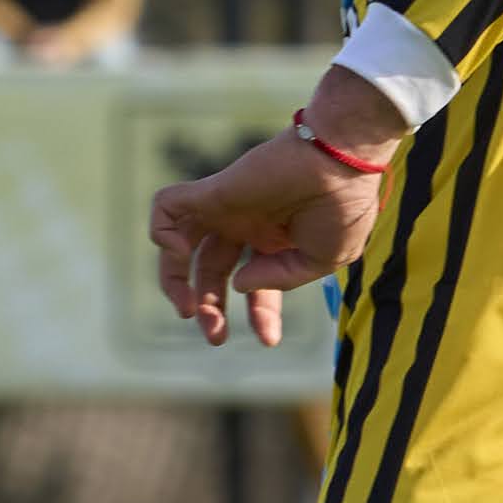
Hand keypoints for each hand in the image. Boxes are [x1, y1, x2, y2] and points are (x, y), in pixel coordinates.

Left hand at [149, 128, 387, 347]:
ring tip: (187, 311)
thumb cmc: (342, 207)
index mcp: (275, 241)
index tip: (269, 340)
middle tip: (215, 336)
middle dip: (209, 306)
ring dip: (174, 281)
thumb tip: (240, 284)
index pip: (253, 282)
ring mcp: (226, 209)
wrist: (340, 161)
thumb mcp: (323, 259)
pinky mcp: (211, 191)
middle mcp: (246, 226)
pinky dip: (160, 232)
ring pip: (181, 246)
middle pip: (211, 270)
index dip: (259, 314)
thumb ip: (280, 279)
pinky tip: (180, 252)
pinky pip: (166, 208)